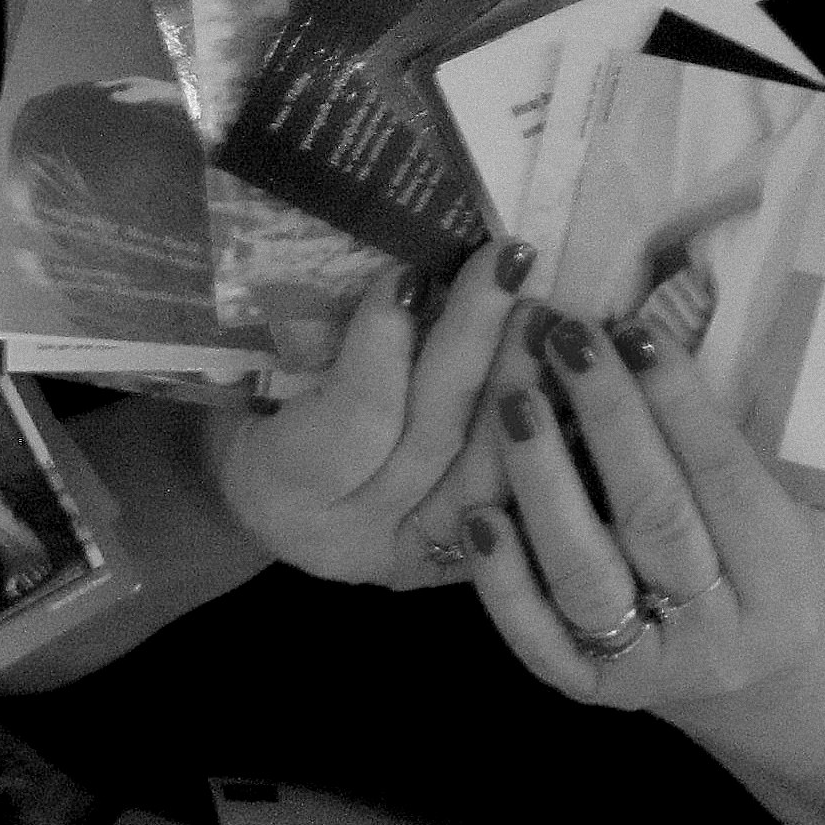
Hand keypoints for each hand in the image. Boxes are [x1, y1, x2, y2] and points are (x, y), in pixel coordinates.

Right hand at [202, 240, 539, 586]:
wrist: (269, 494)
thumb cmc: (257, 410)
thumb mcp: (259, 374)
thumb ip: (319, 335)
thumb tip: (406, 269)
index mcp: (283, 484)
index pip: (352, 423)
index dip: (384, 350)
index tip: (410, 274)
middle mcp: (352, 536)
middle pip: (431, 439)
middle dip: (473, 343)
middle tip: (502, 264)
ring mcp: (416, 556)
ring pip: (486, 471)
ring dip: (521, 380)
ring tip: (541, 309)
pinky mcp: (464, 560)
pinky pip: (514, 496)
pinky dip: (542, 433)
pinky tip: (567, 375)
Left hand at [458, 313, 824, 713]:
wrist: (767, 685)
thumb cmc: (761, 571)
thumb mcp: (772, 515)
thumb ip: (710, 447)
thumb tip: (634, 340)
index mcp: (783, 580)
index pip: (723, 476)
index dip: (676, 401)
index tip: (631, 331)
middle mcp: (719, 631)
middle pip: (654, 515)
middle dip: (607, 419)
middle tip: (563, 340)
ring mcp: (650, 667)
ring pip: (585, 572)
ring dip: (542, 481)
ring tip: (512, 401)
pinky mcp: (589, 691)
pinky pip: (536, 637)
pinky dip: (503, 578)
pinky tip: (475, 516)